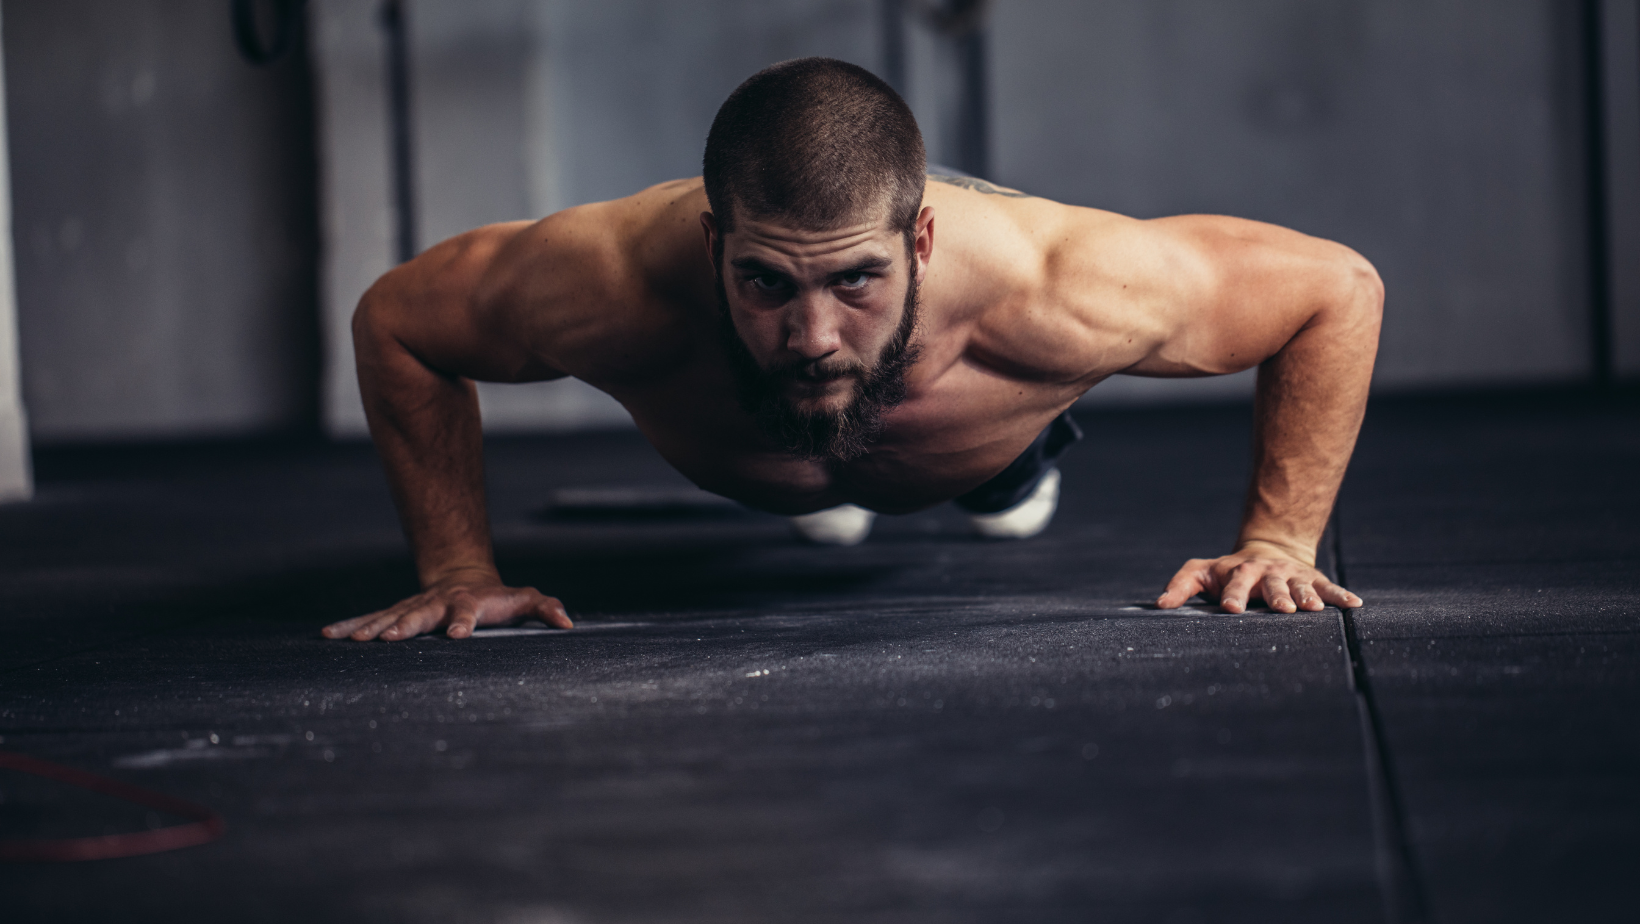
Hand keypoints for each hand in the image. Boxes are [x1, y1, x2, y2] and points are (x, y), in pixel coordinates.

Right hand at [321, 569, 572, 640]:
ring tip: (348, 641)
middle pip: (420, 615)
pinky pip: (371, 619)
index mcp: (469, 605)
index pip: (467, 614)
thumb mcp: (526, 599)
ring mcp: (414, 608)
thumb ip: (546, 609)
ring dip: (370, 628)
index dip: (464, 623)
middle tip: (389, 639)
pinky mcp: (396, 613)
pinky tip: (328, 635)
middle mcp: (437, 605)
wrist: (465, 578)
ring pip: (390, 616)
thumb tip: (568, 623)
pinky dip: (351, 626)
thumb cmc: (499, 598)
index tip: (457, 636)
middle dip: (405, 626)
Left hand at [1156, 542, 1362, 613]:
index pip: (1233, 584)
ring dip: (1307, 597)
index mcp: (1238, 573)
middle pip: (1271, 585)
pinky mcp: (1313, 580)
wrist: (1267, 551)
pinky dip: (1341, 596)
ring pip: (1300, 586)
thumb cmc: (1228, 572)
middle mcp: (1267, 573)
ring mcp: (1291, 576)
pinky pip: (1329, 588)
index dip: (1232, 595)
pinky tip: (1355, 605)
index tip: (1230, 609)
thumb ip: (1181, 586)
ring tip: (1314, 609)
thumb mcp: (1201, 573)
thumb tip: (1159, 605)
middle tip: (1280, 610)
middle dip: (1275, 597)